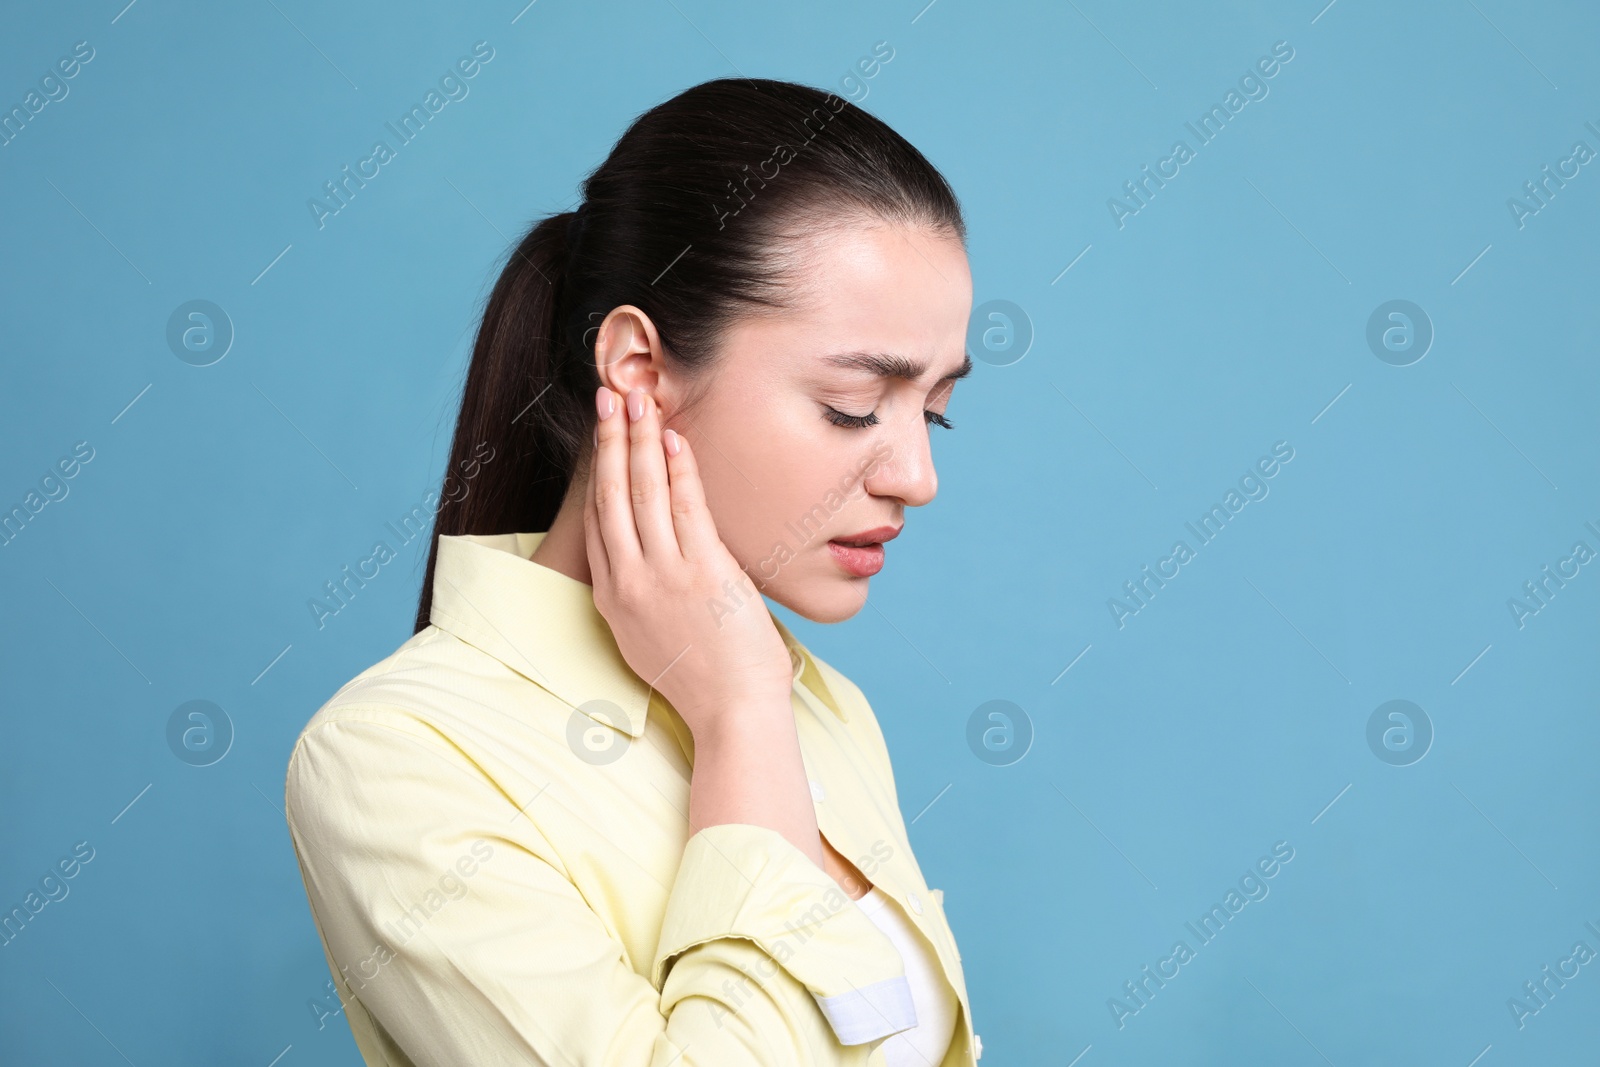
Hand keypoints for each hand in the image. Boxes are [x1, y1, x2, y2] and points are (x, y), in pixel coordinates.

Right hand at [583, 385, 794, 738]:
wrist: (732, 712)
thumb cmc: (705, 681)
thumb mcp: (651, 640)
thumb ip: (644, 599)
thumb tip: (656, 564)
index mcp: (613, 600)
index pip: (597, 522)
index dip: (598, 472)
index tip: (601, 436)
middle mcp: (629, 583)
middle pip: (611, 497)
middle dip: (609, 441)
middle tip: (606, 396)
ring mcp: (663, 576)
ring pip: (643, 493)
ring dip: (640, 440)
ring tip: (637, 399)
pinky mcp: (702, 573)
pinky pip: (685, 508)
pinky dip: (679, 470)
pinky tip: (675, 440)